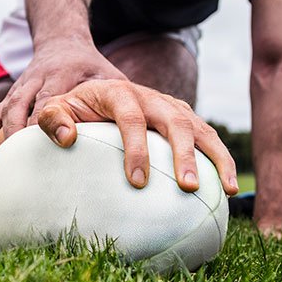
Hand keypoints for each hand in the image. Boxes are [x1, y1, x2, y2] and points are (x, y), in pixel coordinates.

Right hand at [0, 39, 124, 154]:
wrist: (63, 40)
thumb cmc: (93, 67)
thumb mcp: (109, 75)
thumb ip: (121, 99)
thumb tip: (146, 134)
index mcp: (65, 73)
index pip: (55, 98)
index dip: (55, 120)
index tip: (61, 142)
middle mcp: (40, 77)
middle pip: (25, 104)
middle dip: (22, 131)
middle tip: (25, 160)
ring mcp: (23, 84)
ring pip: (8, 107)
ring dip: (3, 133)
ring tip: (3, 161)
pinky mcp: (13, 92)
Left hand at [33, 79, 238, 194]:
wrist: (93, 93)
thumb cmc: (72, 110)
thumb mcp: (55, 109)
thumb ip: (52, 119)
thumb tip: (68, 138)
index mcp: (119, 92)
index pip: (131, 118)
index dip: (136, 149)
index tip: (137, 182)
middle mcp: (151, 97)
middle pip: (175, 121)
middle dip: (184, 154)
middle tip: (188, 187)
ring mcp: (171, 107)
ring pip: (200, 128)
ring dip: (216, 158)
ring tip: (228, 189)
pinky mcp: (184, 119)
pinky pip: (208, 138)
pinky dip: (222, 159)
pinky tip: (229, 188)